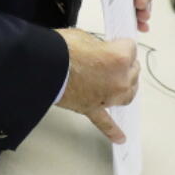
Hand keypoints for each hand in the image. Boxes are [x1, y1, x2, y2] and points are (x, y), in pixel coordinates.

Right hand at [54, 28, 138, 143]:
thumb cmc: (60, 49)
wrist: (41, 65)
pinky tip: (119, 138)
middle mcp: (119, 80)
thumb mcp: (84, 36)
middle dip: (123, 63)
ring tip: (117, 81)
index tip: (112, 42)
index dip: (118, 43)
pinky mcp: (92, 108)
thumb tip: (100, 53)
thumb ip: (100, 47)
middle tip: (107, 57)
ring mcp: (108, 97)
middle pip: (133, 71)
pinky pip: (105, 122)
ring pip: (128, 94)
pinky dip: (113, 131)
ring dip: (125, 86)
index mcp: (119, 59)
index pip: (130, 47)